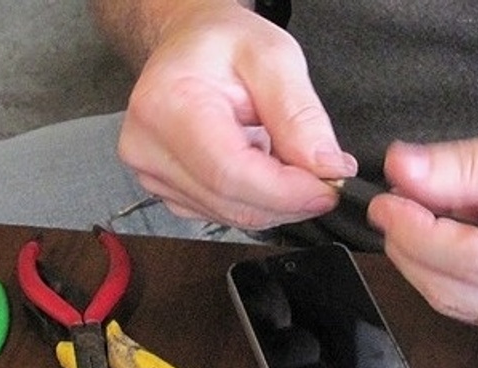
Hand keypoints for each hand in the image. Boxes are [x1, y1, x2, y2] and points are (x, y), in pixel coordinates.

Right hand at [117, 4, 356, 229]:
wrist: (189, 43)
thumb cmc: (221, 42)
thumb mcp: (274, 57)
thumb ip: (300, 114)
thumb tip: (326, 167)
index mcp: (167, 106)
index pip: (231, 174)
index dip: (286, 192)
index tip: (329, 186)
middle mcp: (149, 147)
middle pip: (232, 203)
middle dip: (290, 200)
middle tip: (325, 176)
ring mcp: (152, 174)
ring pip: (231, 215)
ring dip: (274, 201)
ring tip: (288, 159)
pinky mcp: (166, 191)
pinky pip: (223, 214)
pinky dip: (256, 201)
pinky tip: (262, 168)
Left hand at [368, 111, 477, 332]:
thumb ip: (469, 164)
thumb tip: (401, 171)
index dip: (422, 236)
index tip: (387, 202)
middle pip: (460, 292)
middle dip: (412, 248)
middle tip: (391, 201)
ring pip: (458, 303)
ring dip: (424, 259)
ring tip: (420, 209)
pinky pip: (471, 303)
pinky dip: (446, 268)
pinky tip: (448, 231)